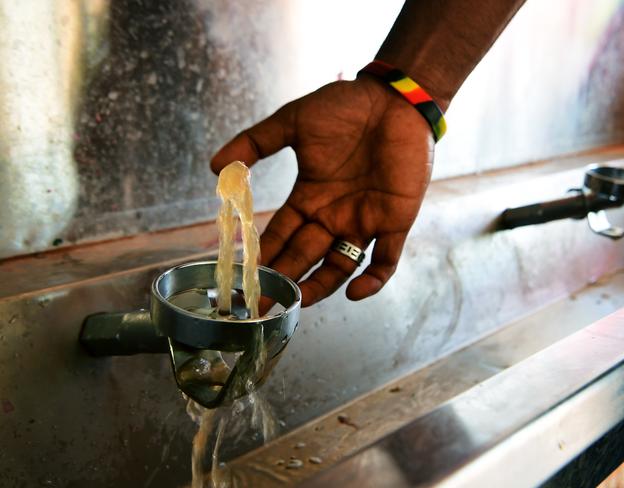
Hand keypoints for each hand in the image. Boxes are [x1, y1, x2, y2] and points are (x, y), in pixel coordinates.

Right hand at [211, 75, 433, 306]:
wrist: (393, 97)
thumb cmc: (345, 106)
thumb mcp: (293, 122)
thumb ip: (255, 142)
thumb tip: (215, 166)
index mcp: (309, 198)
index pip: (281, 235)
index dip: (265, 257)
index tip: (246, 277)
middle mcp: (333, 216)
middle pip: (305, 257)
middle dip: (284, 279)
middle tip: (263, 301)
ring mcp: (364, 221)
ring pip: (340, 267)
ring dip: (320, 287)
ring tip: (299, 301)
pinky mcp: (395, 221)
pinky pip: (385, 260)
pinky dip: (372, 280)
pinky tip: (354, 292)